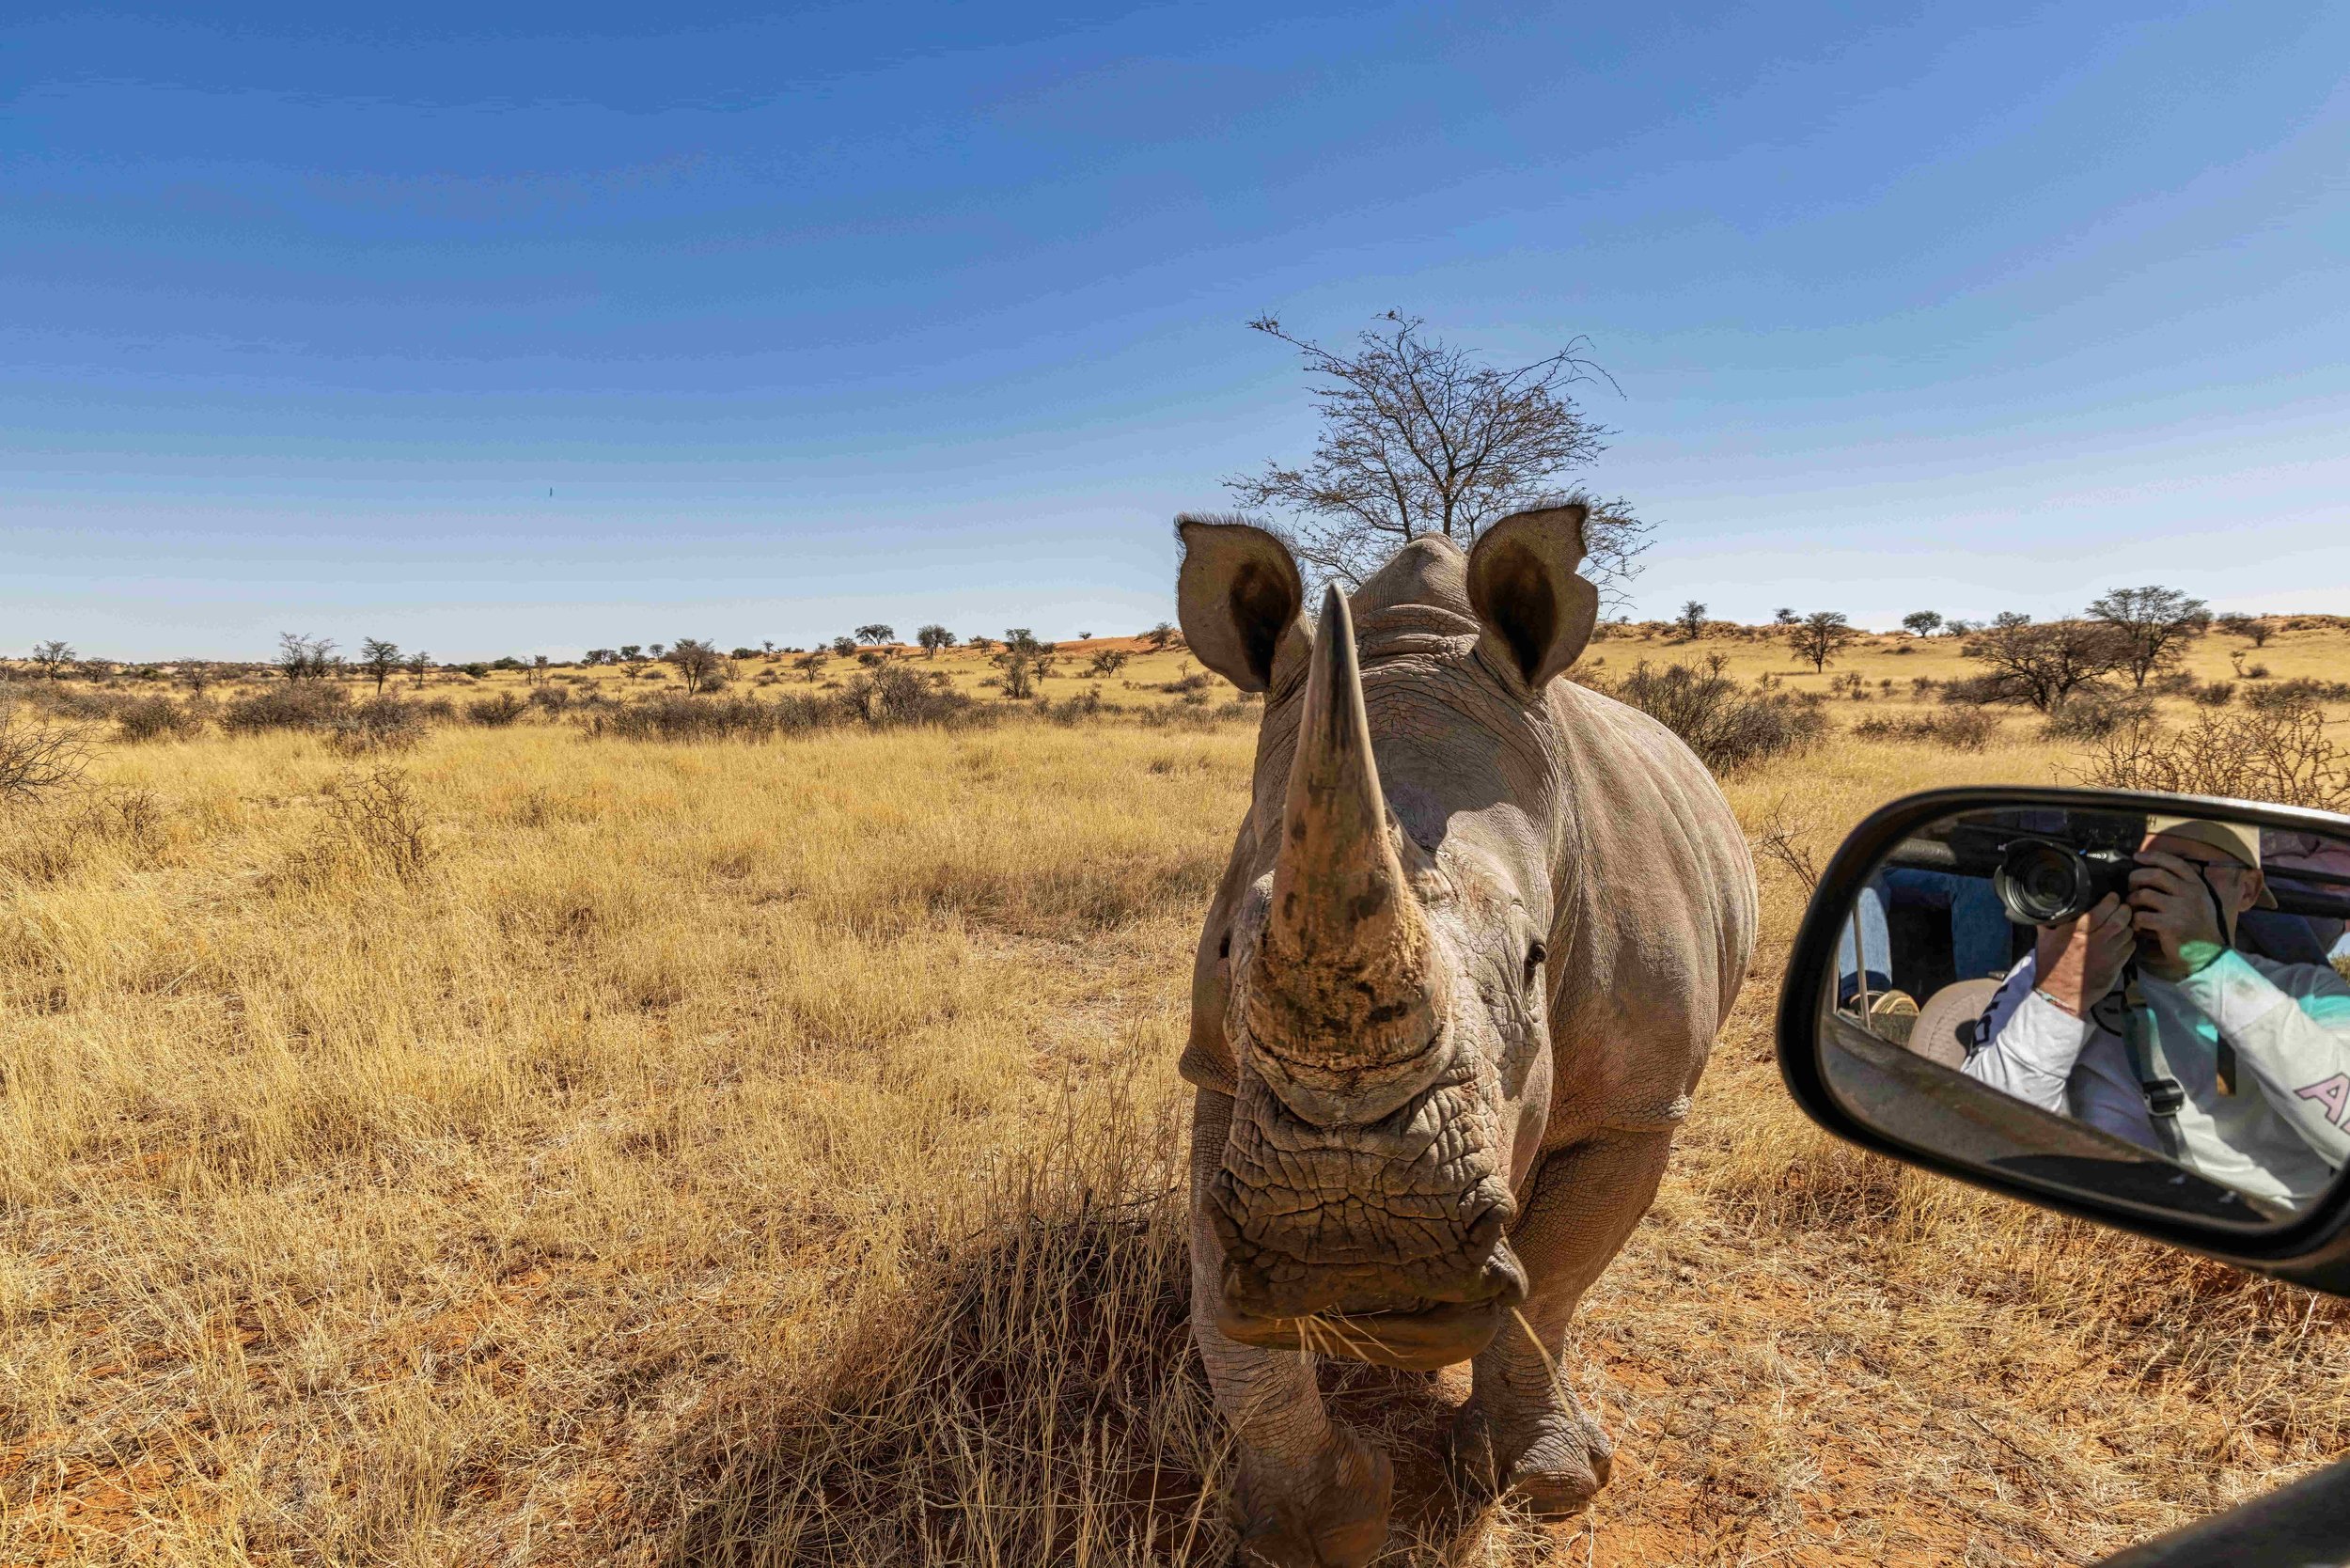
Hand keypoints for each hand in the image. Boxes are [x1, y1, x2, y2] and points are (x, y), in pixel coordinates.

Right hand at [2033, 894, 2133, 1016]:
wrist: (2059, 994)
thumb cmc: (2050, 965)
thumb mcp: (2044, 939)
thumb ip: (2049, 921)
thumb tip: (2048, 906)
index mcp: (2077, 932)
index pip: (2102, 910)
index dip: (2111, 900)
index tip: (2112, 897)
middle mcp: (2095, 941)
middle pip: (2120, 919)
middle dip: (2125, 910)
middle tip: (2123, 907)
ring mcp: (2108, 954)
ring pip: (2128, 932)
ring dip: (2129, 925)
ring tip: (2124, 923)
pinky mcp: (2116, 966)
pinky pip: (2130, 947)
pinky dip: (2130, 940)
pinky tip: (2123, 939)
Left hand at [2130, 850, 2228, 978]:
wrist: (2209, 955)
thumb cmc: (2200, 928)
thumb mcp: (2200, 901)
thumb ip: (2184, 886)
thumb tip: (2157, 869)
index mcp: (2197, 886)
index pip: (2174, 863)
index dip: (2153, 857)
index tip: (2137, 856)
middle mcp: (2190, 894)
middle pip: (2154, 874)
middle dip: (2136, 877)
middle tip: (2130, 887)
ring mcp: (2180, 909)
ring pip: (2144, 894)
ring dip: (2132, 901)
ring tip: (2133, 909)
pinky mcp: (2170, 926)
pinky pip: (2141, 916)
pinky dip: (2135, 921)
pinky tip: (2138, 926)